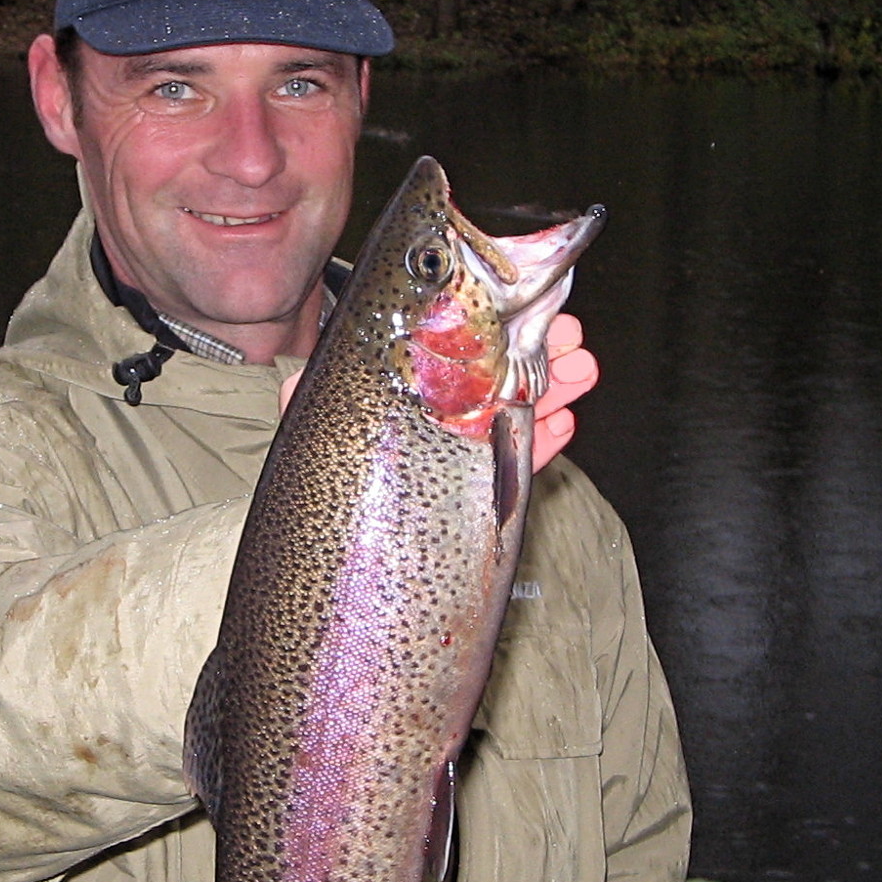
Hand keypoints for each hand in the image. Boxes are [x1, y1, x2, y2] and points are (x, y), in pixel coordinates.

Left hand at [278, 313, 597, 471]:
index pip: (447, 345)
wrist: (337, 577)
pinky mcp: (472, 499)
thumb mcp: (307, 435)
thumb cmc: (316, 483)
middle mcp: (431, 417)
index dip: (488, 322)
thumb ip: (302, 404)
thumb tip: (296, 383)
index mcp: (400, 390)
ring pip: (510, 413)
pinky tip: (566, 421)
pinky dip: (541, 444)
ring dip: (552, 388)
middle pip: (489, 373)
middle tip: (573, 336)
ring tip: (585, 370)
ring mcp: (454, 456)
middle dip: (537, 350)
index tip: (523, 304)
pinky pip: (512, 467)